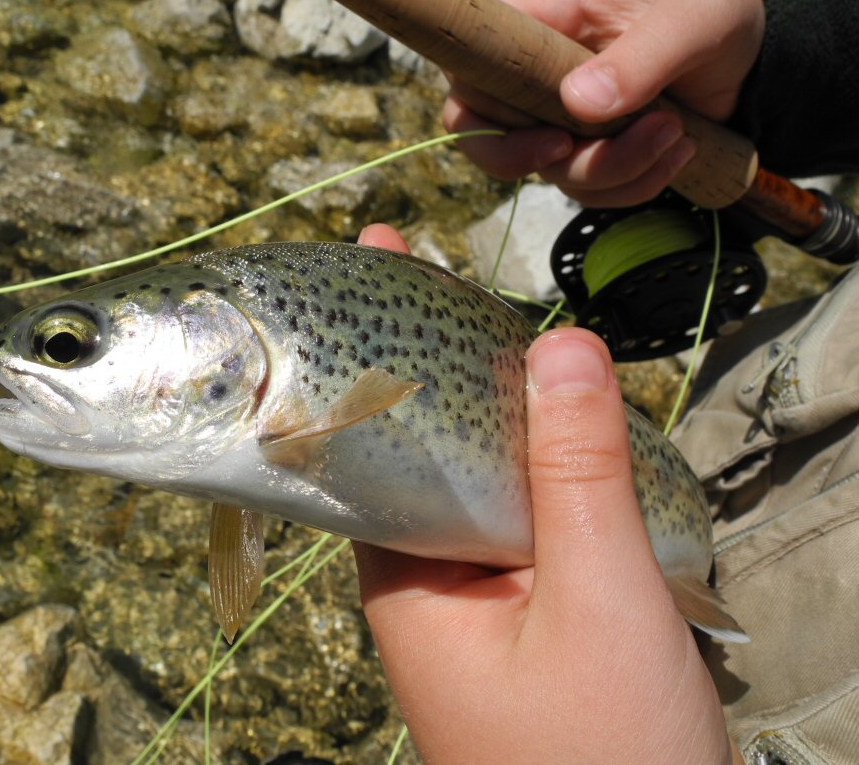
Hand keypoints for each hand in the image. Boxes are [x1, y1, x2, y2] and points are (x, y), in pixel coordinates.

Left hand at [353, 223, 740, 762]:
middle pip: (414, 443)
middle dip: (434, 360)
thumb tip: (562, 346)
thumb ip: (578, 474)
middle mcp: (417, 581)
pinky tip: (560, 433)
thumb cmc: (600, 754)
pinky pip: (508, 522)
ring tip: (510, 332)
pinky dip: (530, 469)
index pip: (368, 431)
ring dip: (492, 413)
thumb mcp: (597, 599)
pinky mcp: (514, 621)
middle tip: (442, 268)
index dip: (372, 344)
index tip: (375, 255)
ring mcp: (465, 603)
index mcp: (400, 573)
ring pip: (468, 480)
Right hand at [445, 0, 764, 206]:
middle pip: (491, 138)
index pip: (466, 71)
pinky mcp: (585, 148)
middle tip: (622, 140)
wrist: (752, 45)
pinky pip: (588, 189)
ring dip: (616, 170)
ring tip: (677, 134)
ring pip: (549, 171)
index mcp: (532, 19)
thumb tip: (578, 104)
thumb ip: (639, 57)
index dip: (486, 117)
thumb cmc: (711, 7)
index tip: (552, 135)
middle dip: (558, 160)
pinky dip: (634, 184)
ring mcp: (553, 115)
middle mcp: (528, 72)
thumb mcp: (692, 18)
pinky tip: (679, 152)